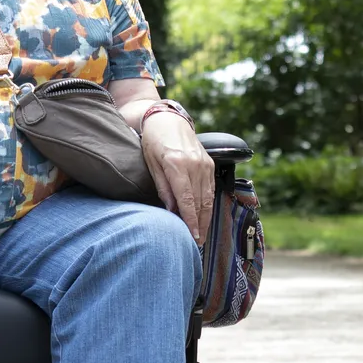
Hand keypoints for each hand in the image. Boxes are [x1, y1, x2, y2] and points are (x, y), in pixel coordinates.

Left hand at [141, 111, 215, 244]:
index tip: (192, 237)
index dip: (190, 221)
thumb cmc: (153, 141)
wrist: (167, 119)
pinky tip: (204, 217)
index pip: (187, 200)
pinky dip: (208, 205)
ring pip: (208, 197)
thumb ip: (163, 187)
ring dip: (206, 218)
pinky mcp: (210, 163)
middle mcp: (195, 165)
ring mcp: (205, 163)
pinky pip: (211, 189)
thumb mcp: (151, 164)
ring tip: (201, 235)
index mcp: (177, 164)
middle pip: (201, 202)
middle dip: (200, 225)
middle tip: (196, 244)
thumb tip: (171, 211)